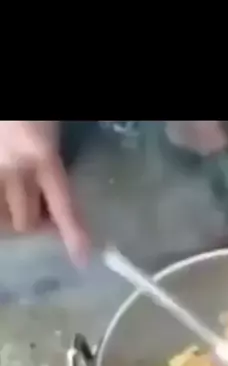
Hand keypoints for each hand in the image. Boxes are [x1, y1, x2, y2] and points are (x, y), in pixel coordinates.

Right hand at [0, 121, 89, 262]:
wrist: (7, 107)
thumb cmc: (36, 113)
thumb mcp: (53, 128)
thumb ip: (52, 158)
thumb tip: (54, 193)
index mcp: (42, 155)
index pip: (63, 205)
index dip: (71, 234)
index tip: (81, 258)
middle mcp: (14, 169)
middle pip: (28, 221)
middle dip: (37, 223)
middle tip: (45, 214)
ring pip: (4, 219)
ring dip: (12, 217)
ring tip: (21, 202)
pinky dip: (2, 207)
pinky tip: (9, 196)